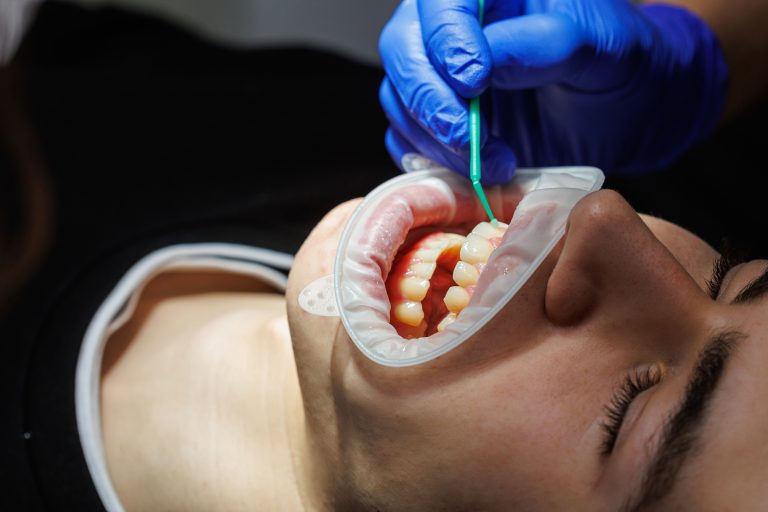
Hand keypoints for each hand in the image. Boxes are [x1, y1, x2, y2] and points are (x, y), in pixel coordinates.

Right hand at [379, 0, 728, 183]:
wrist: (623, 114)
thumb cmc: (618, 68)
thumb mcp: (599, 49)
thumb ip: (545, 45)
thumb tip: (480, 62)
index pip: (443, 0)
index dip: (447, 39)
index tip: (474, 81)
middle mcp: (454, 26)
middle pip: (402, 48)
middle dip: (430, 99)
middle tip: (470, 137)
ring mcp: (438, 75)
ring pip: (398, 97)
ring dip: (434, 139)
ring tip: (494, 162)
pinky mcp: (436, 120)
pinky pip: (405, 137)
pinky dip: (429, 160)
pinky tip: (473, 171)